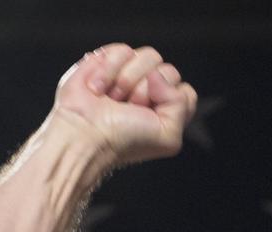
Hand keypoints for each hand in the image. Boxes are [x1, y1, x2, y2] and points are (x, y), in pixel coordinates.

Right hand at [51, 43, 197, 167]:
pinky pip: (124, 51)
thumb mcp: (169, 137)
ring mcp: (130, 75)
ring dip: (128, 80)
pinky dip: (109, 70)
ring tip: (113, 99)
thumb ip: (182, 105)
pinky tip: (99, 88)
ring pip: (150, 57)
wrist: (85, 132)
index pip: (186, 92)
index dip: (171, 101)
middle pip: (170, 71)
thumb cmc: (121, 140)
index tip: (151, 116)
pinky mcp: (109, 61)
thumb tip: (157, 75)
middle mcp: (151, 92)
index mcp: (166, 112)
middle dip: (148, 91)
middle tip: (130, 108)